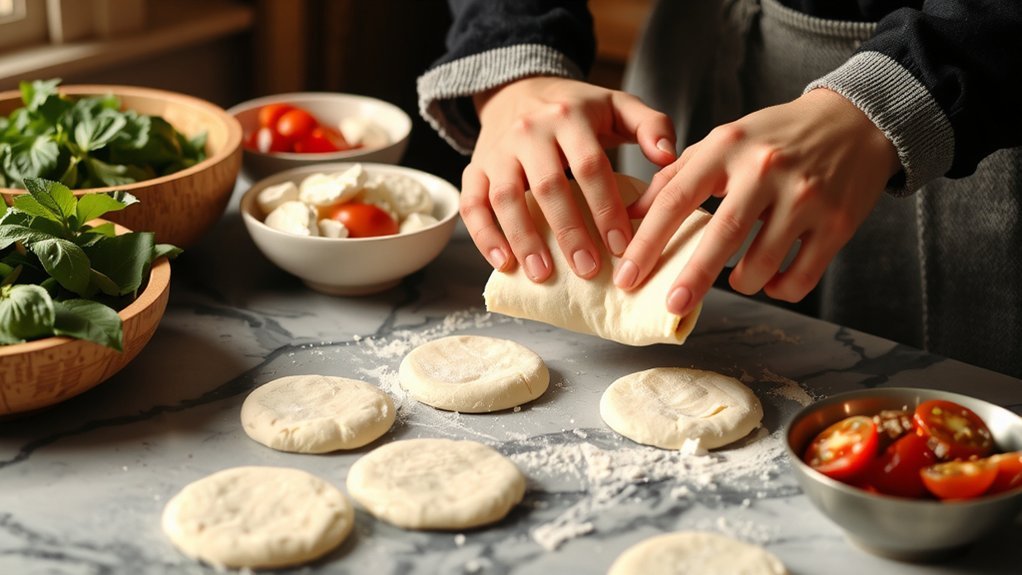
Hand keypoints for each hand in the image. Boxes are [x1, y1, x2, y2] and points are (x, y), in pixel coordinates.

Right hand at [461, 76, 675, 281]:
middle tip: (587, 270)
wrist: (518, 89)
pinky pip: (473, 204)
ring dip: (524, 240)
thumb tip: (668, 156)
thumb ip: (651, 124)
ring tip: (543, 275)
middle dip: (569, 232)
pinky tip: (503, 263)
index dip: (606, 208)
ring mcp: (497, 151)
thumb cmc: (576, 108)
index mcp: (569, 116)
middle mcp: (529, 131)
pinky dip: (483, 236)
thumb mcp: (617, 105)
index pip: (589, 166)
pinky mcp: (475, 167)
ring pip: (506, 198)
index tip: (622, 246)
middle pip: (548, 186)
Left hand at [614, 88, 900, 315]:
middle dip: (692, 277)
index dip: (647, 241)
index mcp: (727, 147)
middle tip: (672, 306)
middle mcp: (766, 169)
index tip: (628, 275)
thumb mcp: (723, 142)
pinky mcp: (837, 222)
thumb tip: (630, 217)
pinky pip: (801, 277)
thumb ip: (676, 177)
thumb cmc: (774, 137)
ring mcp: (805, 196)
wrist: (855, 120)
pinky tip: (771, 282)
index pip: (676, 198)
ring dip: (742, 283)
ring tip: (736, 280)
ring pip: (763, 263)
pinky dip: (780, 289)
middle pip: (722, 234)